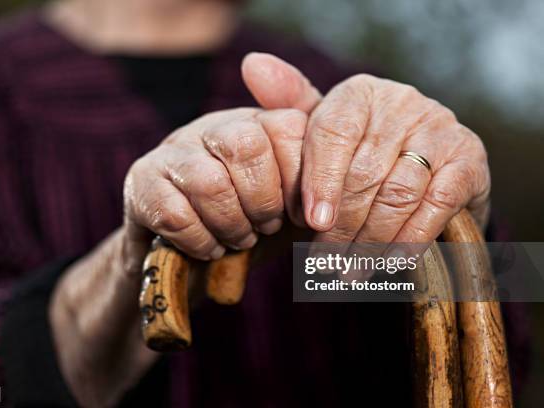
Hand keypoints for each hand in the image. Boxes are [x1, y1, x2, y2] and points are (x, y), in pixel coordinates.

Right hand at [50, 106, 306, 405]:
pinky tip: (207, 248)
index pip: (289, 128)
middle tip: (264, 226)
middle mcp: (213, 126)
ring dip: (230, 225)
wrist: (191, 257)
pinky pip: (175, 214)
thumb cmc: (251, 222)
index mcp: (256, 122)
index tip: (297, 213)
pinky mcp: (141, 181)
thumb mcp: (295, 199)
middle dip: (263, 202)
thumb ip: (319, 172)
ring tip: (237, 239)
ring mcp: (173, 149)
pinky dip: (200, 242)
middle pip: (246, 146)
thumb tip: (338, 153)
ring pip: (209, 182)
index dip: (300, 181)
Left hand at [242, 53, 490, 243]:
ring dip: (371, 241)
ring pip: (397, 194)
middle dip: (342, 227)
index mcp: (359, 93)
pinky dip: (410, 239)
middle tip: (325, 262)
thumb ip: (290, 106)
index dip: (320, 182)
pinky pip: (435, 206)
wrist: (425, 165)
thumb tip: (252, 66)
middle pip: (363, 172)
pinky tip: (390, 262)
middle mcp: (402, 103)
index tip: (311, 223)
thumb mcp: (323, 129)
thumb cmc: (359, 151)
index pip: (333, 133)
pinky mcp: (469, 160)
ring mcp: (440, 129)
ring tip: (350, 271)